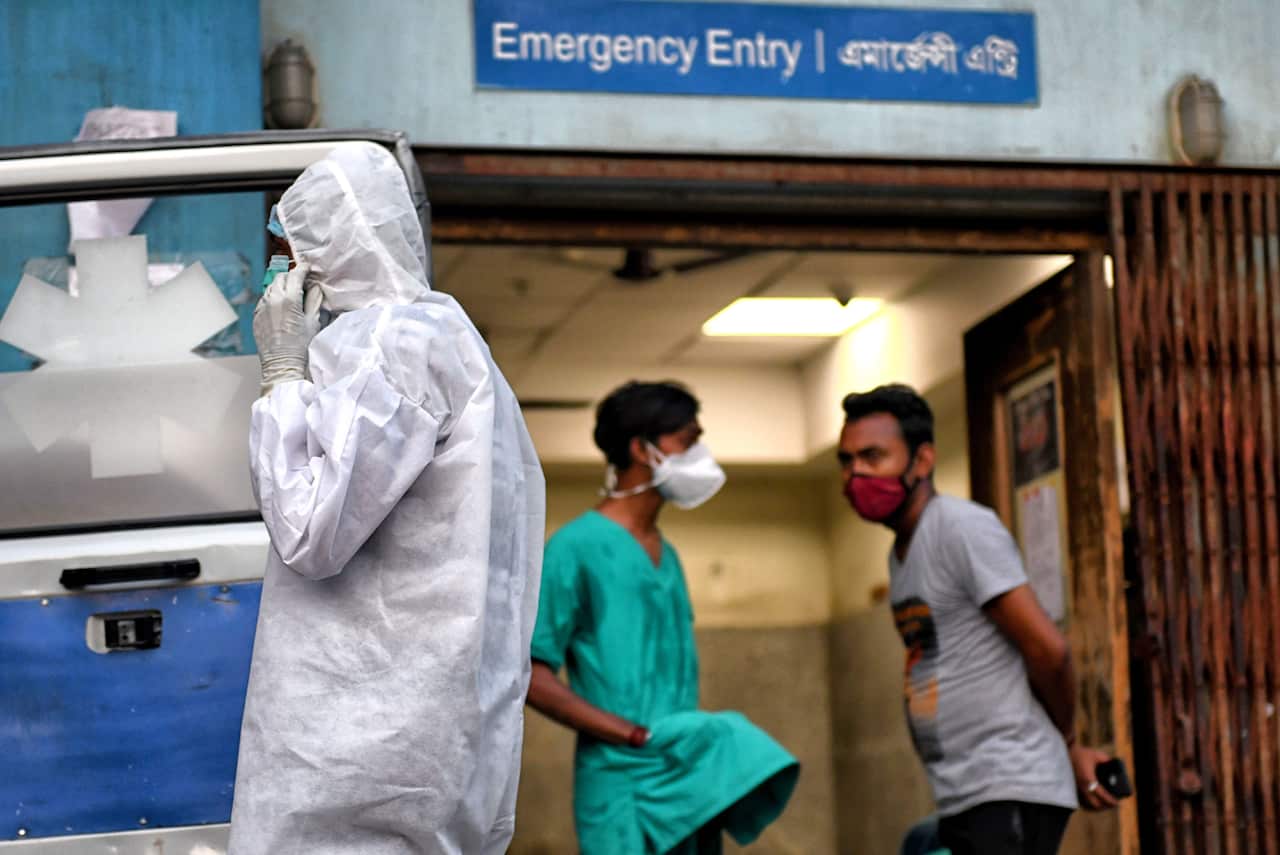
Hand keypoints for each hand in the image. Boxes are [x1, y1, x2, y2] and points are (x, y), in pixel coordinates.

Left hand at [254, 263, 321, 394]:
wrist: (281, 364)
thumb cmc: (301, 346)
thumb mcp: (313, 322)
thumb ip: (314, 300)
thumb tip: (314, 287)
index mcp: (289, 299)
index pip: (295, 274)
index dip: (303, 268)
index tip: (308, 268)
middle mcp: (272, 299)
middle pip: (281, 277)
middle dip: (292, 276)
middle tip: (302, 281)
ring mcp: (262, 307)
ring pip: (271, 287)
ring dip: (282, 285)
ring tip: (292, 293)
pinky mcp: (256, 316)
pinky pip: (265, 299)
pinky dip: (273, 297)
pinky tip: (281, 306)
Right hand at [1070, 744, 1119, 809]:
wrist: (1065, 753)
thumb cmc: (1081, 753)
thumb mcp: (1096, 755)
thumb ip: (1106, 760)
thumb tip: (1113, 766)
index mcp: (1089, 779)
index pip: (1102, 795)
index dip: (1111, 800)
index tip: (1117, 803)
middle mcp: (1082, 786)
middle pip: (1095, 804)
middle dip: (1105, 806)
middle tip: (1112, 804)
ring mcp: (1077, 788)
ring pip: (1088, 804)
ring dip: (1097, 806)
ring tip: (1104, 803)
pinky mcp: (1073, 788)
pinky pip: (1082, 800)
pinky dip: (1089, 803)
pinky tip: (1094, 800)